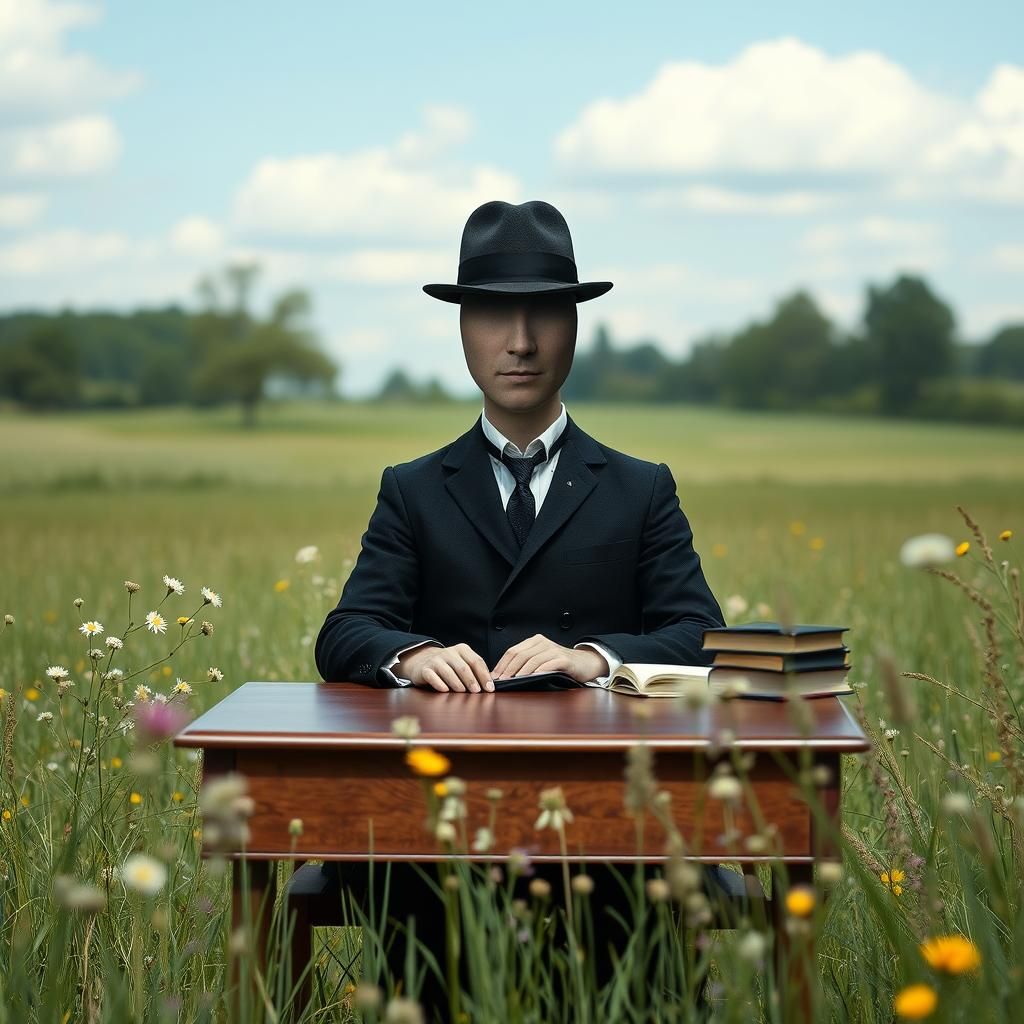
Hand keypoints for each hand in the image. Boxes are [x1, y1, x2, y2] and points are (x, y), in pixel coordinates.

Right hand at [397, 642, 493, 692]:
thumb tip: (489, 685)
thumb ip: (474, 670)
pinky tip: (445, 690)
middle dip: (472, 680)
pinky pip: (433, 677)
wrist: (423, 661)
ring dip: (457, 684)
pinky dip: (439, 684)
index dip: (484, 675)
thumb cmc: (448, 666)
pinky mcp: (425, 669)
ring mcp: (436, 660)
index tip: (489, 688)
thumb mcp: (462, 663)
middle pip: (463, 667)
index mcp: (462, 650)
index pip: (476, 661)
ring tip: (463, 692)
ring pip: (449, 672)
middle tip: (477, 692)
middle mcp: (449, 653)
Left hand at [492, 634, 608, 682]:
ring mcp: (553, 649)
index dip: (501, 664)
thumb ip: (525, 663)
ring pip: (531, 660)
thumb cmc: (560, 664)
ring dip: (519, 673)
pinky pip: (547, 665)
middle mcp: (542, 642)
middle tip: (500, 682)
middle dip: (507, 670)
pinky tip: (531, 679)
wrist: (585, 663)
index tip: (493, 676)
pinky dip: (537, 672)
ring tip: (511, 682)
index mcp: (534, 641)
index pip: (512, 651)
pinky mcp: (563, 659)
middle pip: (519, 655)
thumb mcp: (541, 660)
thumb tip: (504, 675)